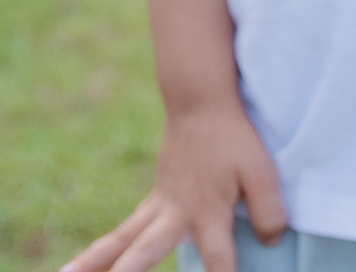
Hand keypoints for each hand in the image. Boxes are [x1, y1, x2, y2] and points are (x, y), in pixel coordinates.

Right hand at [58, 99, 286, 271]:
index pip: (219, 264)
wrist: (200, 100)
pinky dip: (106, 249)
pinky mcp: (155, 199)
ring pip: (120, 241)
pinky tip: (86, 265)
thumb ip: (269, 211)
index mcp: (206, 213)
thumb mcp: (262, 172)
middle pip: (144, 255)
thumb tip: (270, 243)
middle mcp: (176, 215)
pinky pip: (125, 230)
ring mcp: (159, 207)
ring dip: (93, 262)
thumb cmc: (234, 138)